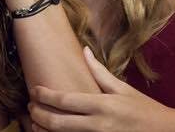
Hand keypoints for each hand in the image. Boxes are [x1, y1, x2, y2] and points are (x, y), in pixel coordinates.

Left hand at [28, 47, 174, 131]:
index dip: (46, 95)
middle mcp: (99, 125)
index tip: (34, 90)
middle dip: (39, 116)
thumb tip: (85, 51)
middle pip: (59, 122)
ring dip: (46, 131)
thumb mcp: (123, 89)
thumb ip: (100, 72)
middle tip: (30, 109)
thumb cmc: (144, 110)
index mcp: (103, 105)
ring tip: (35, 123)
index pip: (66, 100)